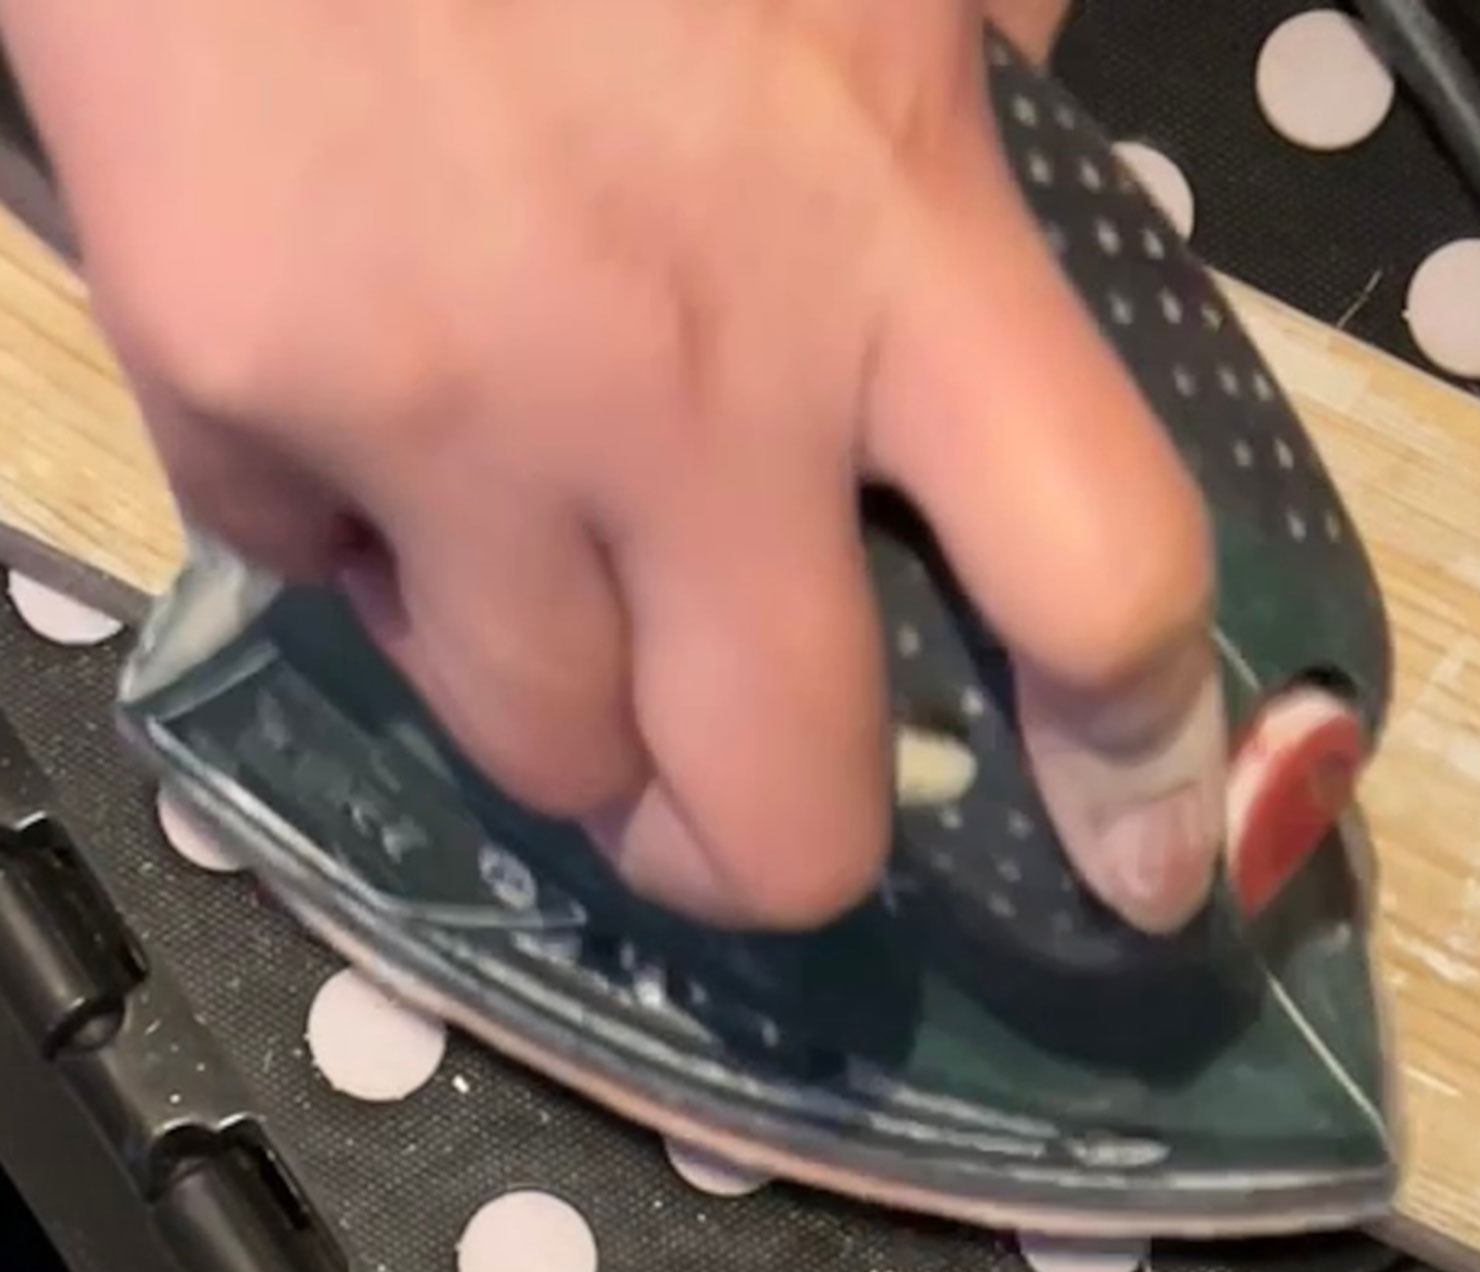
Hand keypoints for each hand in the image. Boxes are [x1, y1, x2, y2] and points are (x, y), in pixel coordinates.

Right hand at [0, 0, 1222, 932]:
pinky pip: (319, 581)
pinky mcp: (244, 382)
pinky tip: (372, 410)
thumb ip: (976, 96)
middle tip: (755, 799)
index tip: (1141, 873)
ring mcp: (452, 403)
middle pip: (781, 809)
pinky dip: (360, 545)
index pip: (1101, 587)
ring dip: (567, 713)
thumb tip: (1012, 194)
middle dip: (775, 851)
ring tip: (549, 570)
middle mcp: (690, 372)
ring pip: (540, 754)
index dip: (1140, 772)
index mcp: (902, 226)